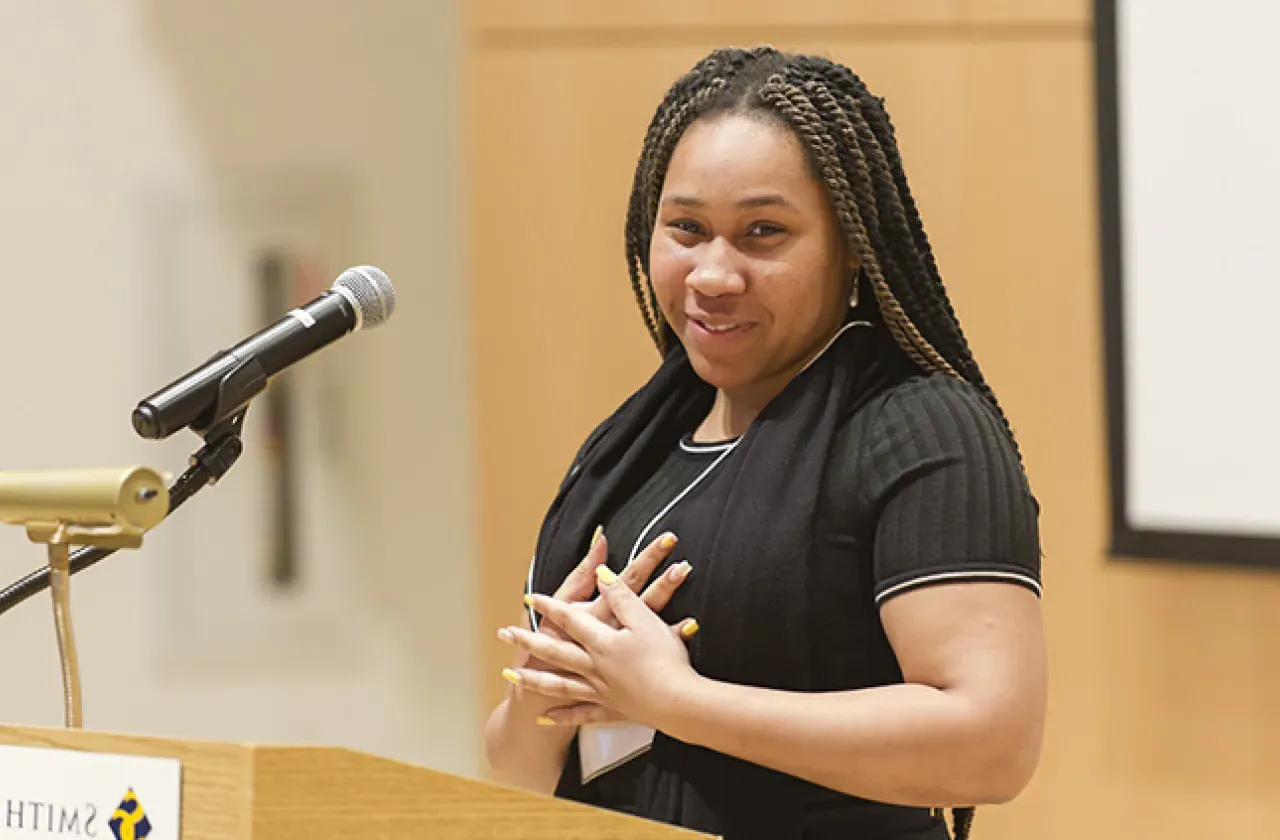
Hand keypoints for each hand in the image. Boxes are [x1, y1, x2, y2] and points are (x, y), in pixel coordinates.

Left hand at [501, 566, 702, 728]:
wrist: (678, 704)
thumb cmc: (665, 661)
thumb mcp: (646, 620)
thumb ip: (622, 597)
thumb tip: (601, 575)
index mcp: (603, 643)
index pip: (571, 619)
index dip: (551, 606)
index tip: (531, 597)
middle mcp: (595, 667)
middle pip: (555, 652)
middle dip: (529, 641)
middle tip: (505, 634)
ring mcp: (601, 691)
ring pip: (560, 684)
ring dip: (535, 679)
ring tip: (514, 675)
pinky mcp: (612, 710)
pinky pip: (582, 714)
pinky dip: (563, 715)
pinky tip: (547, 716)